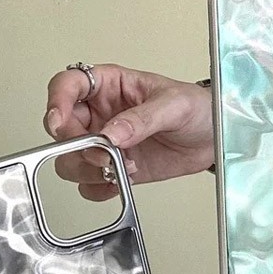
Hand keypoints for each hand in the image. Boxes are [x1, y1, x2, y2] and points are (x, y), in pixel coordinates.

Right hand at [44, 64, 213, 197]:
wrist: (215, 139)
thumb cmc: (198, 108)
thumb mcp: (175, 105)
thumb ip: (142, 119)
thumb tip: (112, 133)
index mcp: (110, 86)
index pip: (68, 85)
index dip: (56, 101)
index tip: (60, 121)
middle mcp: (101, 114)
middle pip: (63, 129)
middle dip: (76, 145)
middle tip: (103, 153)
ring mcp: (106, 142)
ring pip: (71, 159)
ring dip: (88, 169)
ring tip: (120, 167)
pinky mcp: (116, 167)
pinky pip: (90, 183)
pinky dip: (100, 187)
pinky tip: (120, 181)